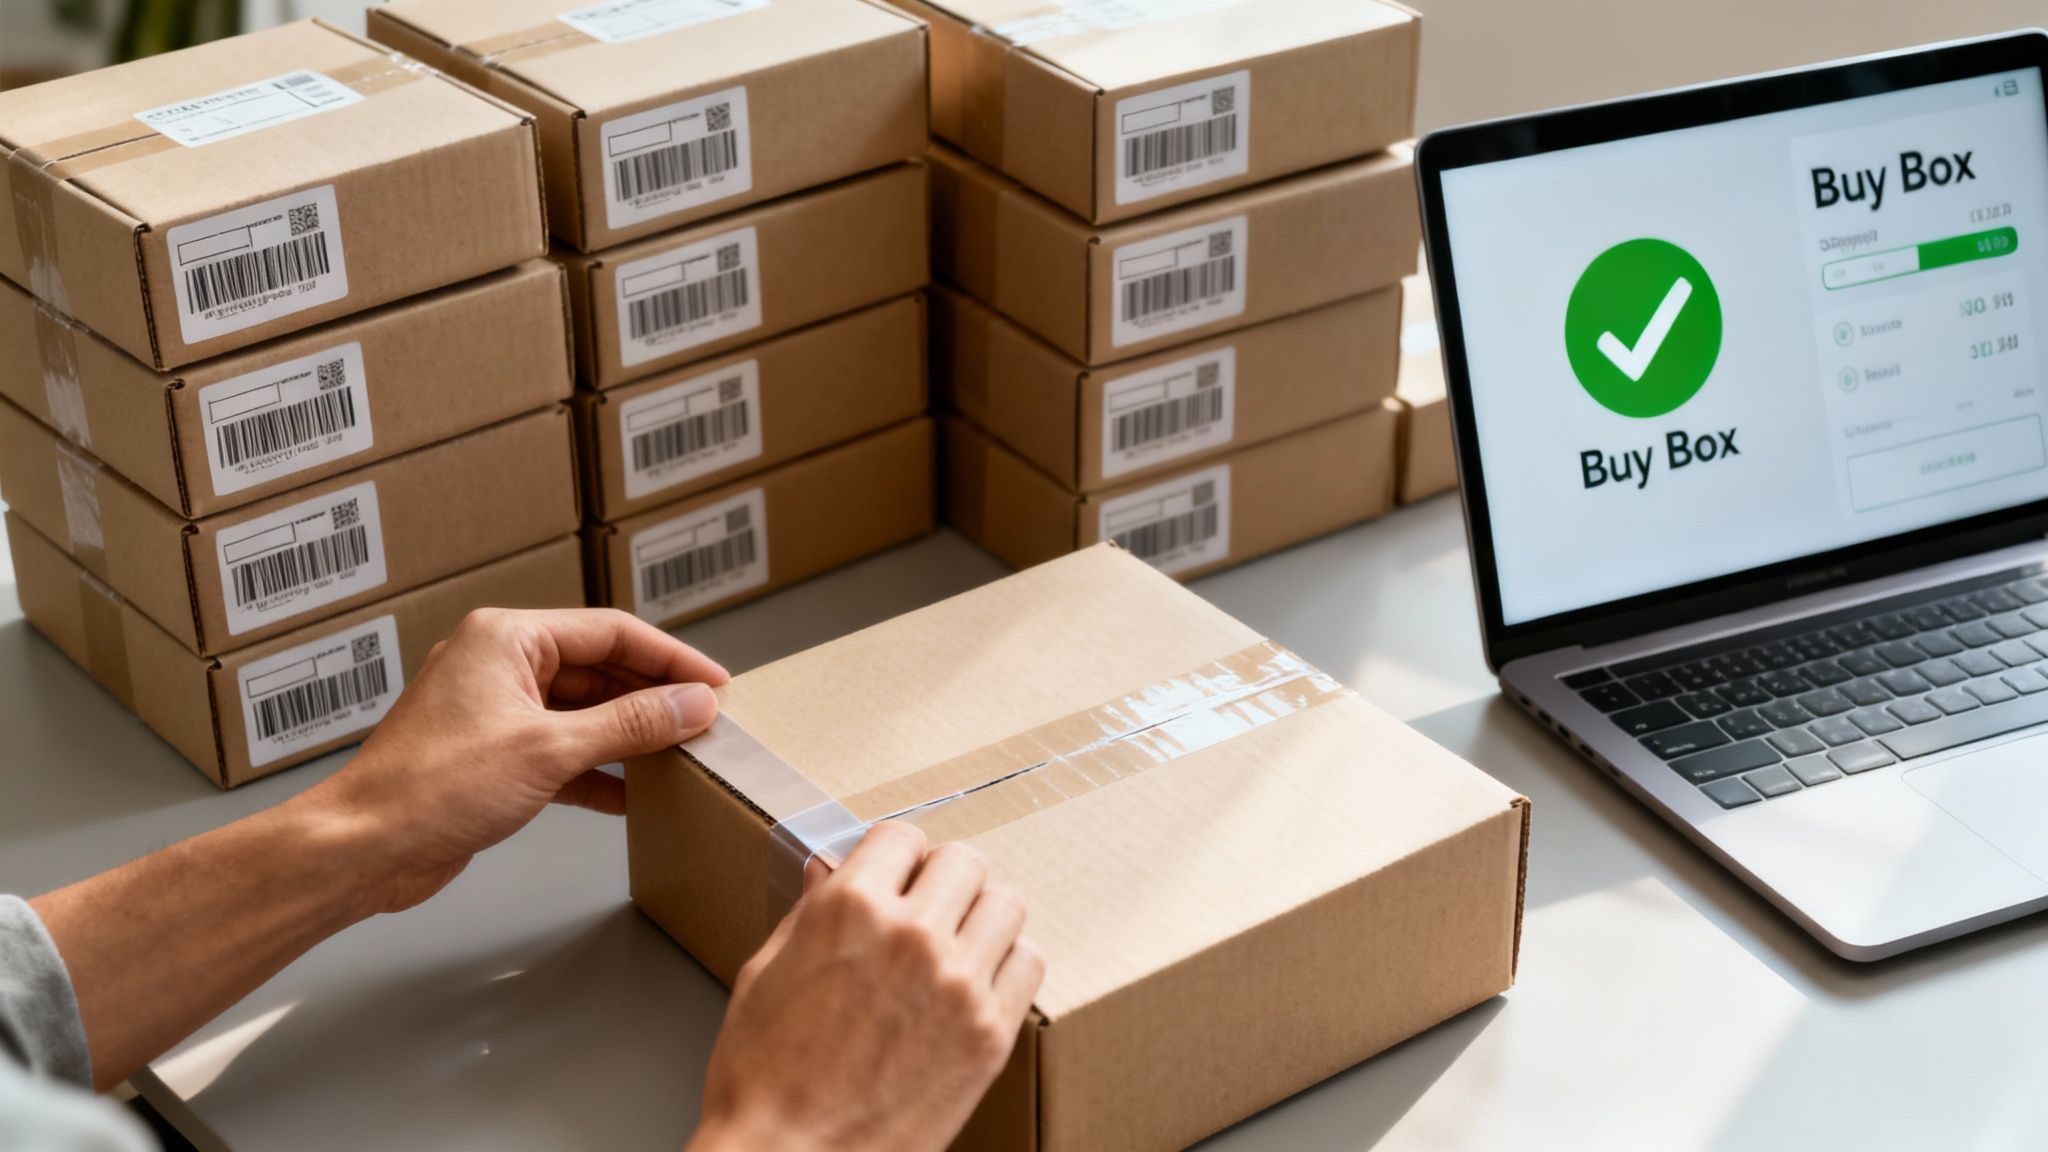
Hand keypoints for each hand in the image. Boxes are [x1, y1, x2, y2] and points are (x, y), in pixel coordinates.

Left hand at [302, 607, 726, 914]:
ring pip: (582, 712)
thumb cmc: (435, 786)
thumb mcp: (550, 749)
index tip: (717, 683)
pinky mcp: (492, 756)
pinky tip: (632, 796)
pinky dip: (597, 770)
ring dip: (629, 735)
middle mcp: (500, 664)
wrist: (364, 847)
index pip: (611, 632)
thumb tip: (694, 705)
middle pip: (599, 669)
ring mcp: (495, 711)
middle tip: (706, 723)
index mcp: (507, 638)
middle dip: (653, 697)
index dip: (671, 657)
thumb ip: (630, 724)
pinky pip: (561, 750)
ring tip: (680, 756)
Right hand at [689, 823, 1045, 1151]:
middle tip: (926, 909)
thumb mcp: (765, 975)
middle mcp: (911, 935)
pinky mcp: (989, 1034)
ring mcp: (958, 985)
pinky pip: (1029, 965)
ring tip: (957, 945)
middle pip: (963, 862)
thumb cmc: (763, 1080)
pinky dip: (1008, 966)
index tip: (894, 873)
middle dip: (941, 880)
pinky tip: (979, 983)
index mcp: (849, 910)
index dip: (894, 856)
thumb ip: (810, 914)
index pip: (901, 836)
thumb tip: (831, 871)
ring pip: (1005, 905)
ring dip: (981, 918)